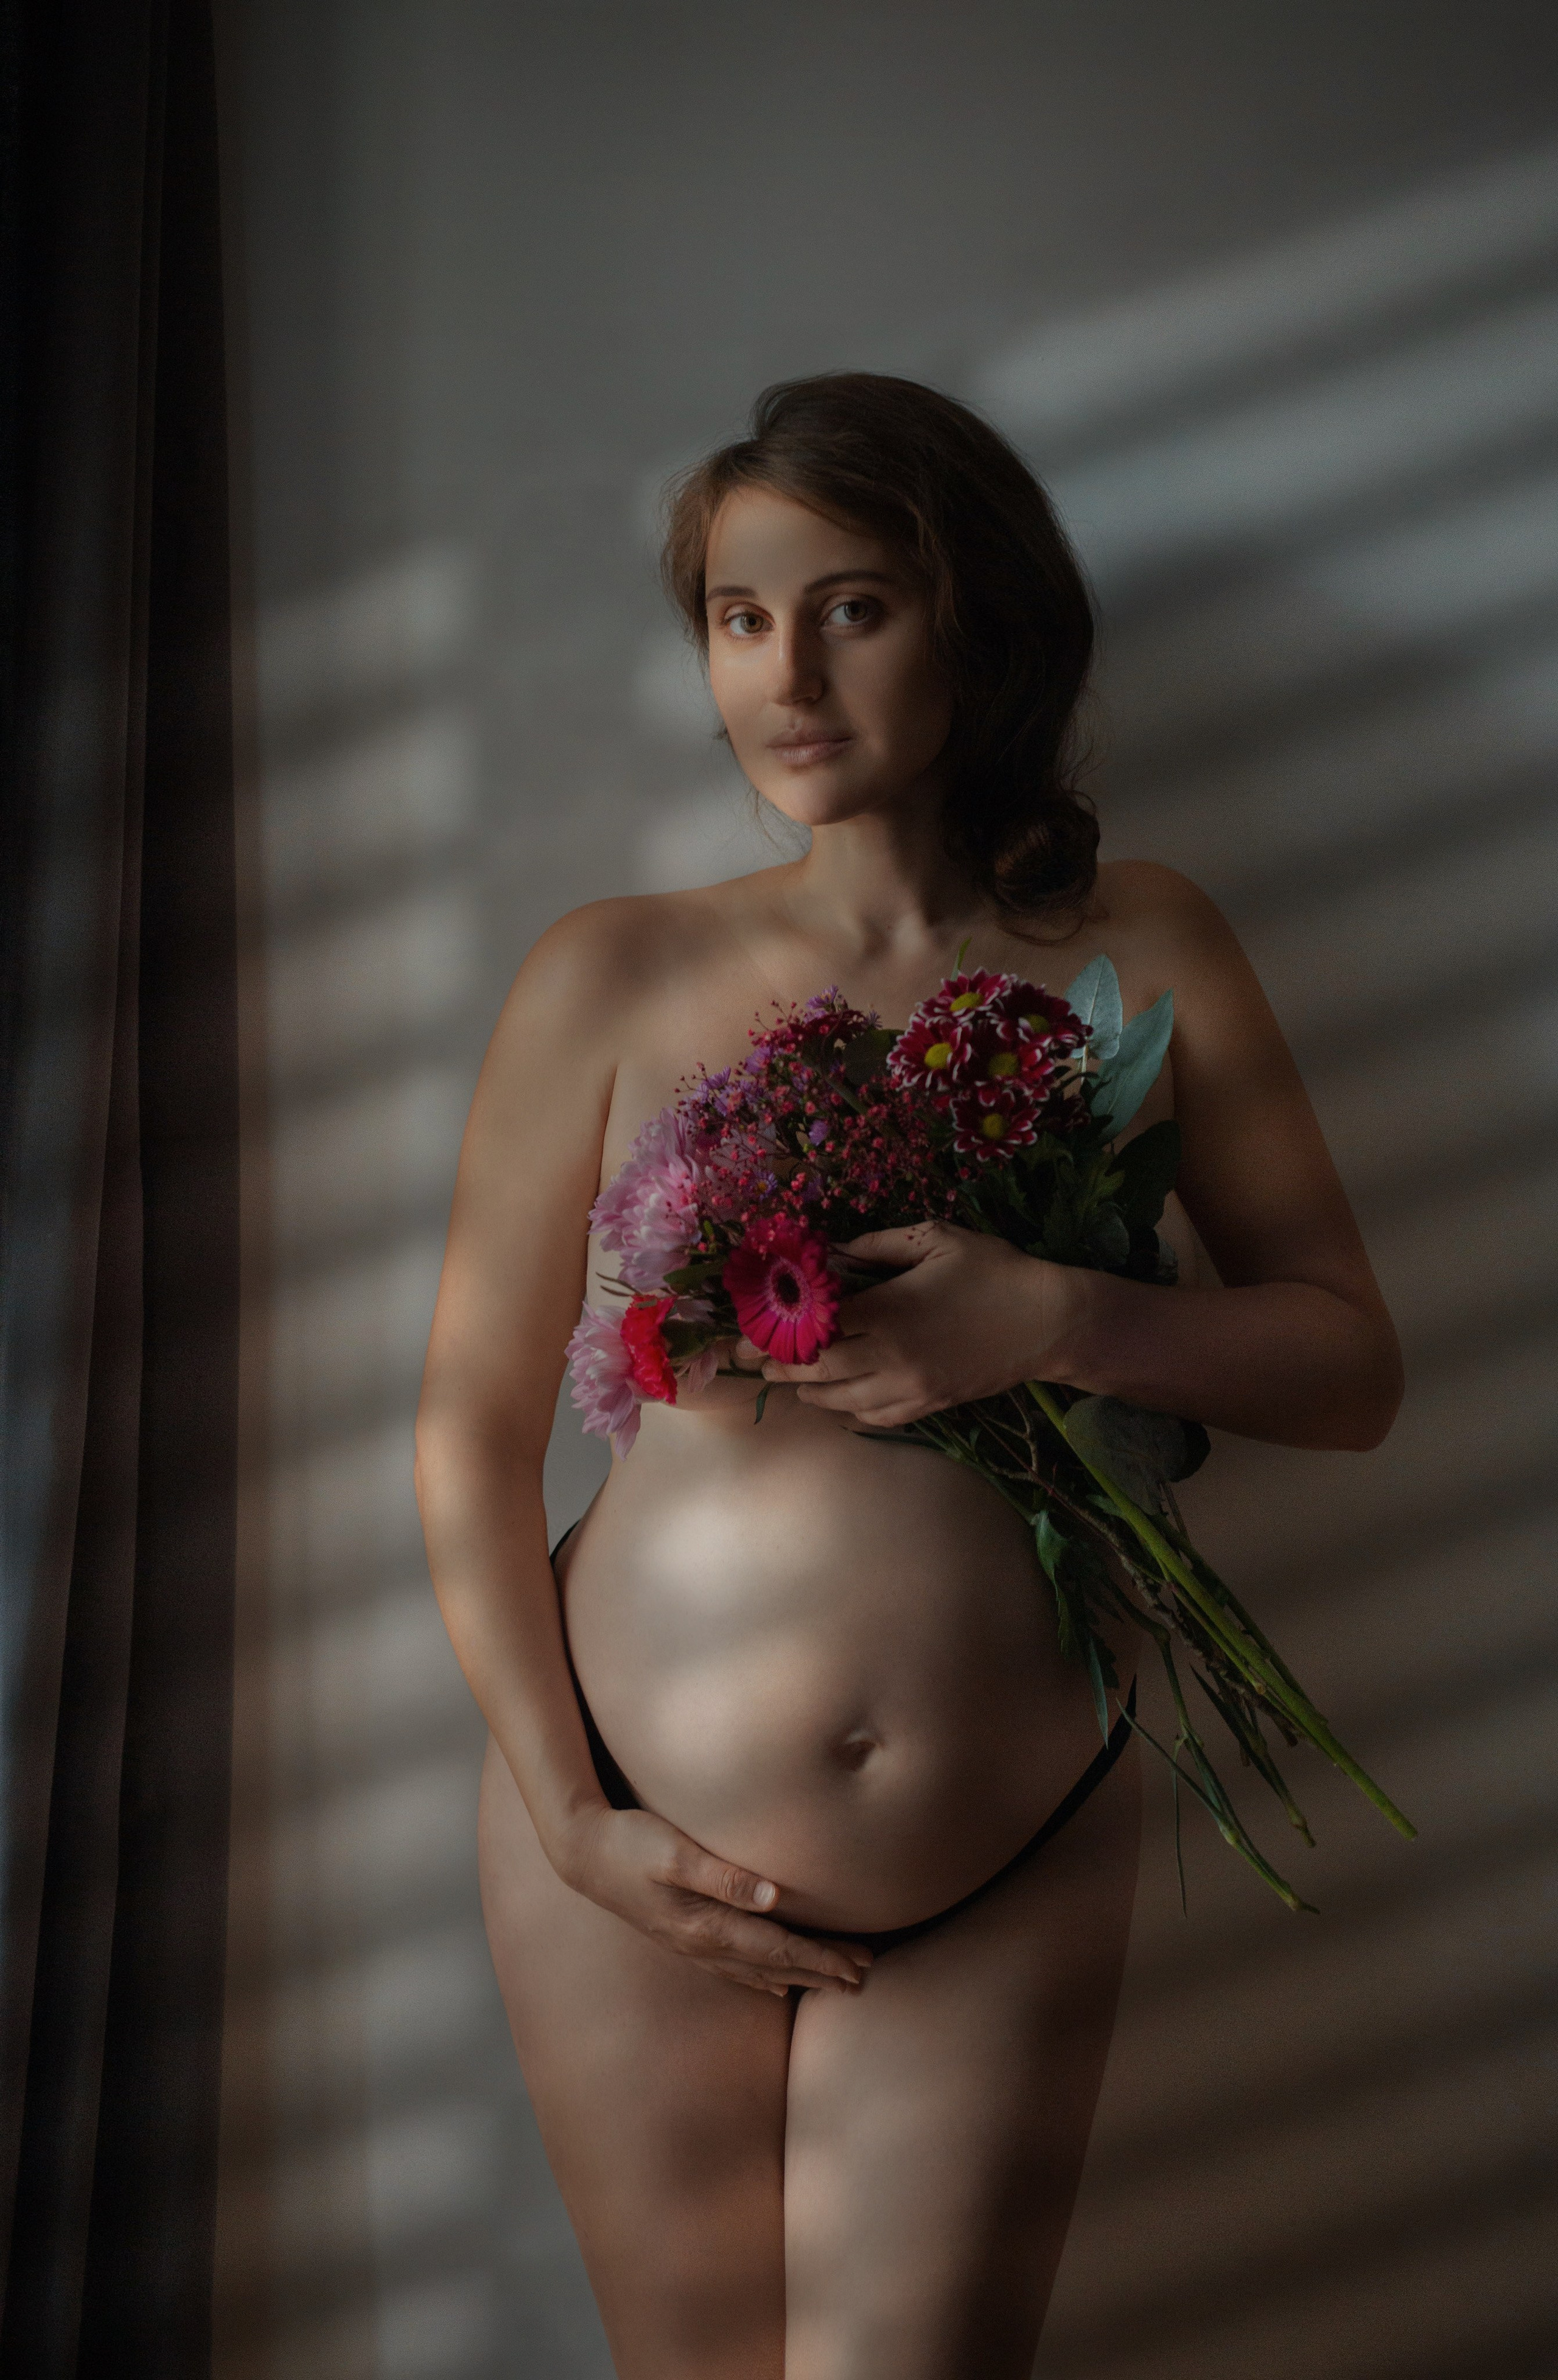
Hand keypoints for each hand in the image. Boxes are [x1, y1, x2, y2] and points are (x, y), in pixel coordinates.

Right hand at [557, 1803, 872, 1996]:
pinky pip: (734, 1967)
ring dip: (798, 1975)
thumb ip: (725, 1876)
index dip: (822, 1958)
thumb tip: (775, 1898)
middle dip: (821, 1971)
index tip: (859, 1965)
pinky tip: (774, 1981)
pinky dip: (762, 1976)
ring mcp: (691, 1945)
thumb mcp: (676, 1853)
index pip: (778, 1948)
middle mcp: (703, 1944)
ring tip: (834, 1982)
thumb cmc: (632, 1843)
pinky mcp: (683, 1935)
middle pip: (775, 1965)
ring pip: (757, 1970)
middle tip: (865, 1976)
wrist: (584, 1854)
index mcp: (707, 1925)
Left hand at [762, 1222, 1084, 1427]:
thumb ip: (876, 1244)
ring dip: (807, 1391)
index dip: (777, 1330)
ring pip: (840, 1401)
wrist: (1049, 1323)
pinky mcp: (928, 1407)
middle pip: (817, 1371)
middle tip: (753, 1360)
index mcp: (889, 1311)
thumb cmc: (993, 1272)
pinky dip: (846, 1409)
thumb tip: (831, 1252)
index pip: (815, 1327)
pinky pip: (873, 1417)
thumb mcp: (935, 1239)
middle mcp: (891, 1357)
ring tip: (786, 1379)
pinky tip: (835, 1398)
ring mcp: (910, 1389)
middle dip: (779, 1366)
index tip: (751, 1329)